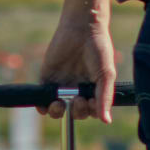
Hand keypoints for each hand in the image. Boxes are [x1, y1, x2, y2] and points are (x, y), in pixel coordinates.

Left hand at [33, 4, 118, 123]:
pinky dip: (43, 105)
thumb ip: (104, 97)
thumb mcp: (105, 74)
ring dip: (57, 112)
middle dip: (76, 111)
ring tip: (60, 105)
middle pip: (74, 113)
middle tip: (78, 99)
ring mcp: (61, 86)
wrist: (82, 28)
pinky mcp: (47, 79)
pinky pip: (42, 98)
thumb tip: (106, 121)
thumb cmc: (99, 49)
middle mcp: (77, 90)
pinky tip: (48, 103)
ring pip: (57, 110)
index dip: (89, 112)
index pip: (90, 111)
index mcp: (92, 91)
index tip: (89, 103)